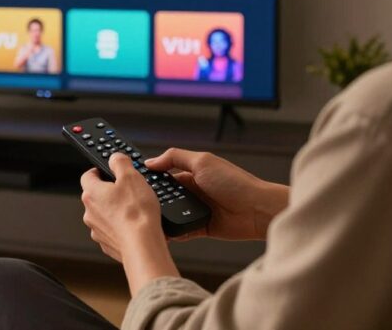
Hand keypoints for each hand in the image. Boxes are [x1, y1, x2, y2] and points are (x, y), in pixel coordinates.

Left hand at [80, 153, 162, 261]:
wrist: (142, 245)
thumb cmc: (137, 213)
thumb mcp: (131, 176)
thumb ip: (120, 162)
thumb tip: (115, 157)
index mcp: (91, 193)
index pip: (88, 175)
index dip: (99, 170)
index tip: (109, 170)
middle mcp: (89, 212)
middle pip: (96, 195)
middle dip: (110, 191)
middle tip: (127, 189)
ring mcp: (96, 229)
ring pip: (104, 214)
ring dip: (115, 210)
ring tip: (134, 209)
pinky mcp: (106, 243)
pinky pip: (112, 230)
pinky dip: (120, 226)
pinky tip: (135, 225)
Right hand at [145, 149, 288, 241]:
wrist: (257, 210)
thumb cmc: (235, 183)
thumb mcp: (203, 162)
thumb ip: (175, 158)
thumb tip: (151, 161)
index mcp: (192, 173)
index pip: (164, 174)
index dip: (150, 178)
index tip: (134, 181)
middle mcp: (193, 191)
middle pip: (166, 196)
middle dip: (153, 200)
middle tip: (138, 203)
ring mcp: (197, 210)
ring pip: (172, 214)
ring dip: (163, 217)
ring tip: (147, 219)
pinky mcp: (202, 227)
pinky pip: (183, 230)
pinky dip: (174, 232)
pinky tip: (164, 233)